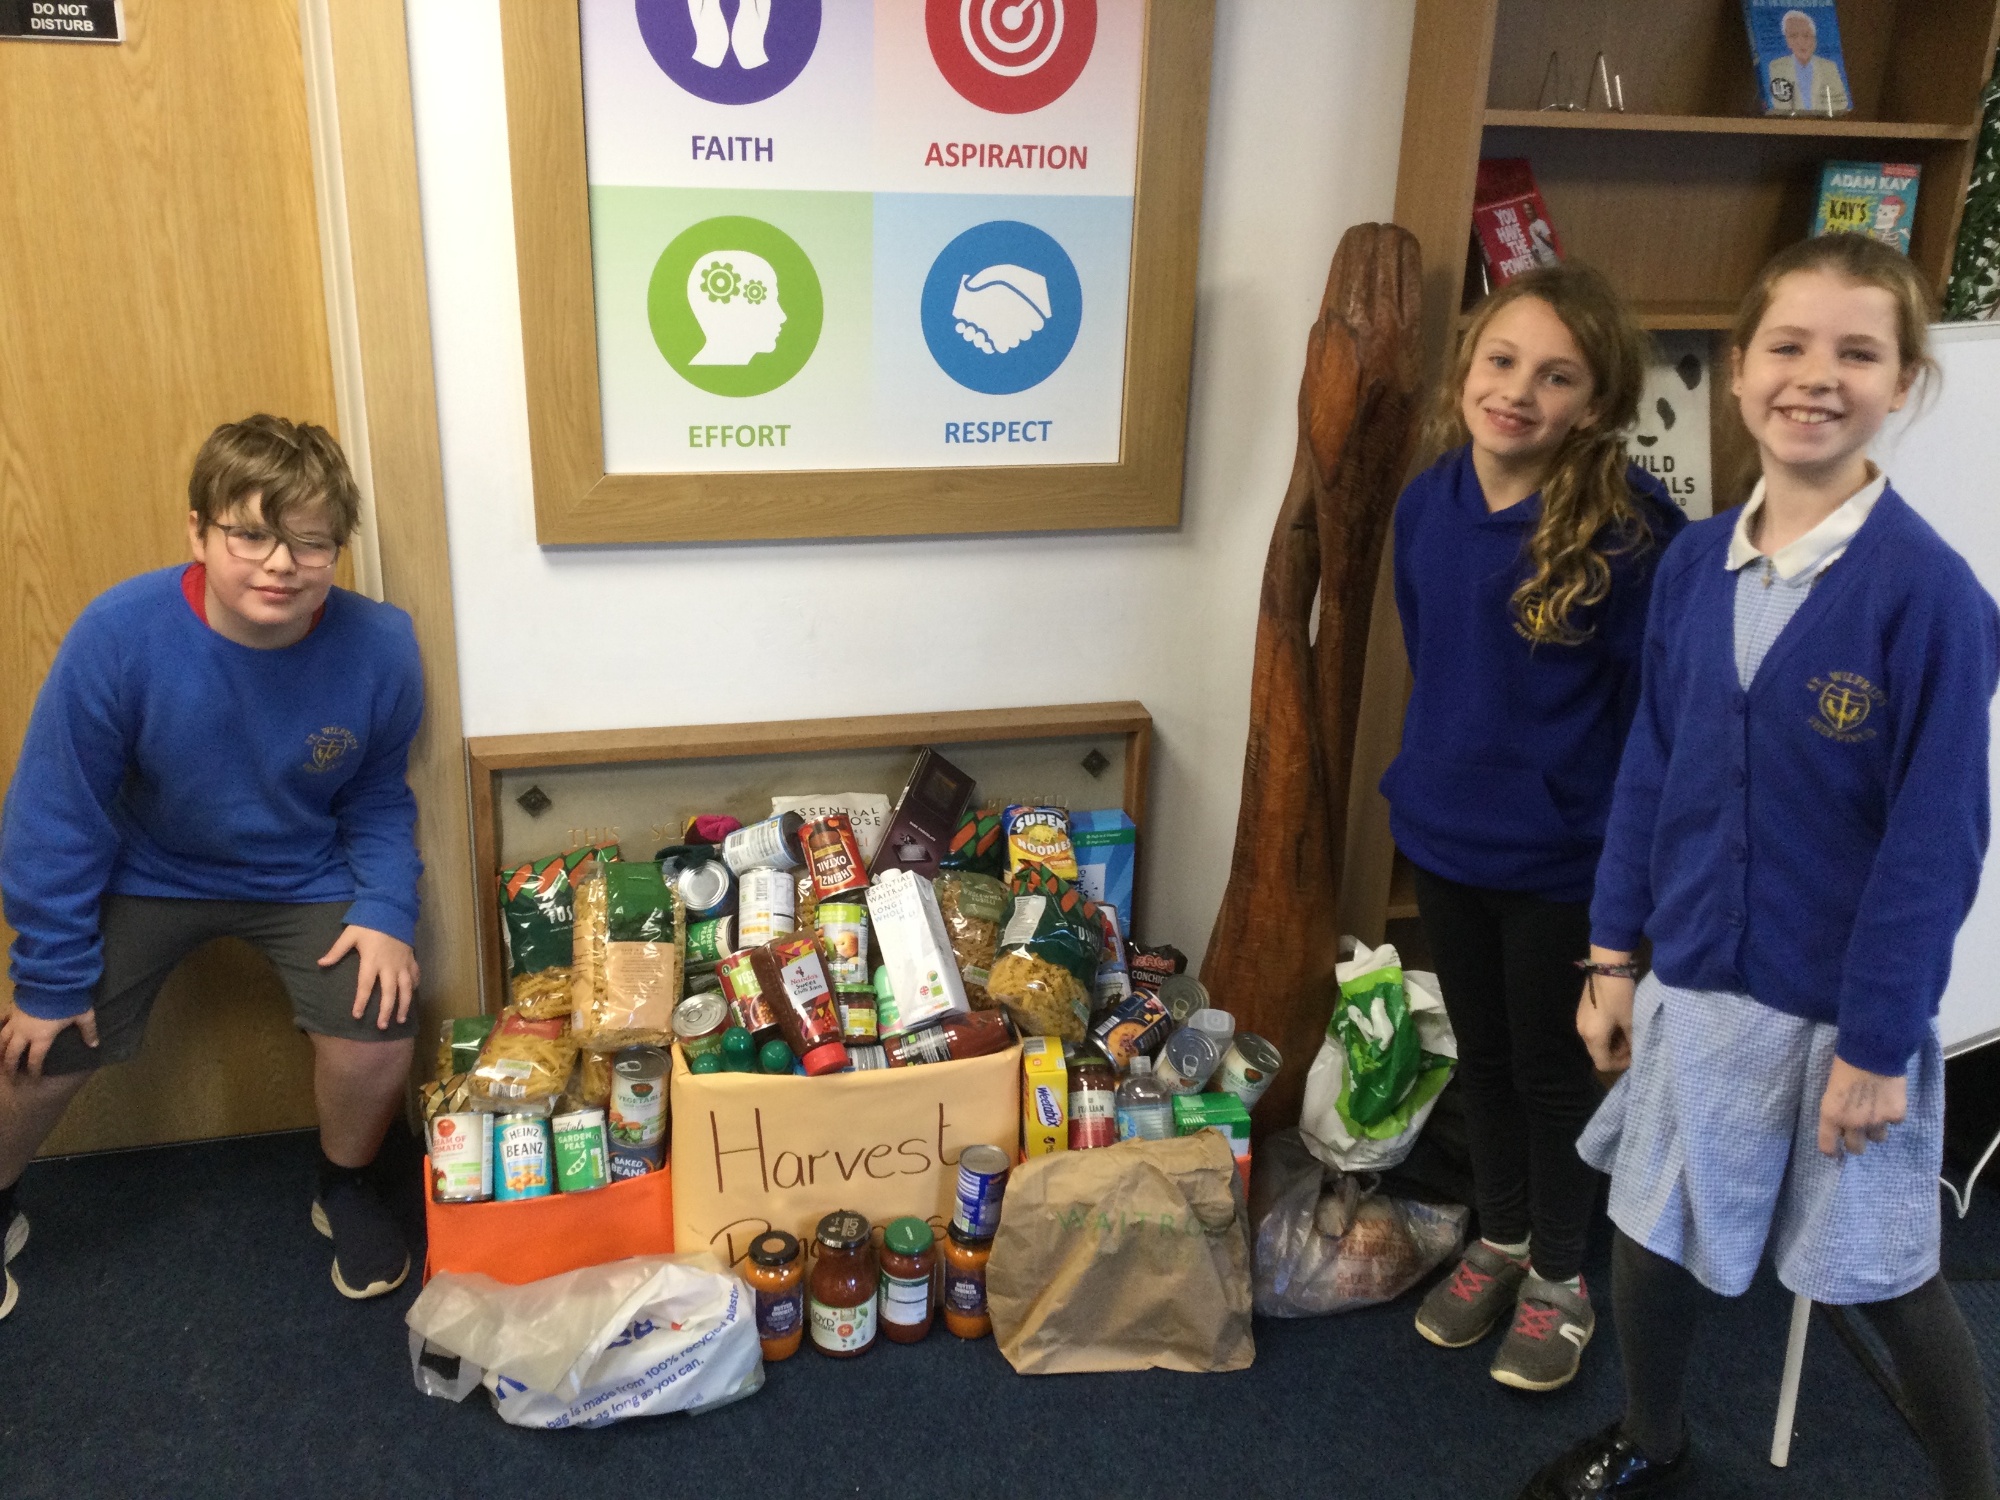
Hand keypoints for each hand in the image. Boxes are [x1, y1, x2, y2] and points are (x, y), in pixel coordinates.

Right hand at [1, 1006, 97, 1077]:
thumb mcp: (83, 1016)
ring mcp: (15, 1020)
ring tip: (0, 1059)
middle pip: (13, 1053)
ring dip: (0, 1051)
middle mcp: (24, 1032)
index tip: (33, 1078)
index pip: (35, 1059)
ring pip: (2, 1039)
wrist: (51, 979)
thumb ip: (88, 1031)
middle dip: (11, 1066)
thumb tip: (94, 1045)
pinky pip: (0, 1021)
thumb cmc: (68, 1000)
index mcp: (42, 1037)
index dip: (34, 1070)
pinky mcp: (11, 1008)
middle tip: (10, 1075)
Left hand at [318, 925, 419, 1030]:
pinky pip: (415, 975)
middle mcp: (389, 966)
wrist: (392, 909)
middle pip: (389, 993)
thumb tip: (320, 964)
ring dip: (404, 1005)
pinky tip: (412, 995)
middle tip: (382, 1026)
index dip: (361, 1002)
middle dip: (386, 1011)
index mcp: (372, 962)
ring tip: (401, 1019)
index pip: (365, 986)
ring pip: (406, 988)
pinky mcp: (411, 958)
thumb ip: (336, 951)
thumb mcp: (349, 935)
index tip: (357, 1015)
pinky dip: (414, 986)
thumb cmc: (369, 922)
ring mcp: (402, 963)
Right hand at [1575, 946, 1636, 1072]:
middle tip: (1634, 1044)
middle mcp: (1583, 1033)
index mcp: (1594, 1037)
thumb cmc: (1620, 996)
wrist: (1607, 968)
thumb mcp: (1631, 1020)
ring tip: (1628, 1032)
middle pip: (1599, 1054)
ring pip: (1597, 1042)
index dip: (1620, 1065)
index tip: (1635, 1056)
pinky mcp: (1582, 1013)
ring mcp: (1581, 1022)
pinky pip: (1594, 1031)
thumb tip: (1636, 1051)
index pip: (1604, 1064)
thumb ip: (1632, 1041)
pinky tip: (1617, 1022)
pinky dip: (1606, 1033)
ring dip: (1612, 1043)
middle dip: (1617, 1053)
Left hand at [1817, 1056, 1906, 1156]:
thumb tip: (1839, 1122)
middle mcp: (1853, 1123)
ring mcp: (1877, 1121)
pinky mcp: (1896, 1114)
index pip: (1828, 1146)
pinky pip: (1895, 1122)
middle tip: (1858, 1132)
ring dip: (1875, 1129)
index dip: (1832, 1150)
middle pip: (1856, 1148)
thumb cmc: (1845, 1062)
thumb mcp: (1831, 1088)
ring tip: (1875, 1112)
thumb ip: (1836, 1108)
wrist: (1873, 1050)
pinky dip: (1893, 1114)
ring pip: (1878, 1138)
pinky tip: (1890, 1100)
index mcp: (1831, 1115)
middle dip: (1856, 1142)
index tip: (1836, 1151)